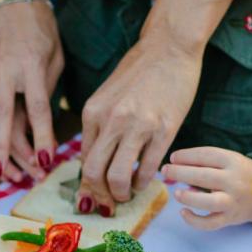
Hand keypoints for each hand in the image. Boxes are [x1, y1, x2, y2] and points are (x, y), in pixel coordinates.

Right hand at [0, 0, 62, 182]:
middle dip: (5, 151)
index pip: (36, 108)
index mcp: (31, 64)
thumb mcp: (55, 56)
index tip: (46, 162)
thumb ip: (47, 91)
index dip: (40, 137)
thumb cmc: (40, 29)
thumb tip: (40, 130)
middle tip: (13, 178)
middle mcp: (3, 71)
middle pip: (1, 117)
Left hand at [77, 0, 232, 214]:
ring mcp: (138, 126)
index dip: (86, 185)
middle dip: (99, 196)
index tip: (92, 196)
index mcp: (92, 112)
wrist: (169, 47)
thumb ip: (99, 127)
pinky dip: (143, 182)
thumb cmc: (139, 72)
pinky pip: (148, 169)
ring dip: (120, 194)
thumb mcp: (107, 96)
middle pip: (93, 173)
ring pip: (118, 177)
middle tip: (108, 203)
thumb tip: (96, 163)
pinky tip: (144, 181)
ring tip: (126, 194)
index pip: (82, 160)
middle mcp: (111, 120)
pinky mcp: (164, 130)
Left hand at [162, 147, 251, 228]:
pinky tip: (183, 212)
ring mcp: (233, 201)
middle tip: (165, 171)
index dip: (187, 156)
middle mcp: (234, 181)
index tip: (173, 157)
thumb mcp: (230, 160)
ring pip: (209, 202)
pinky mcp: (229, 218)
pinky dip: (195, 221)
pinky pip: (210, 223)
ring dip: (190, 197)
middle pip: (204, 177)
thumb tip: (176, 164)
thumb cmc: (240, 174)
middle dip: (180, 173)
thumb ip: (206, 161)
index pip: (207, 155)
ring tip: (176, 193)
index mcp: (234, 162)